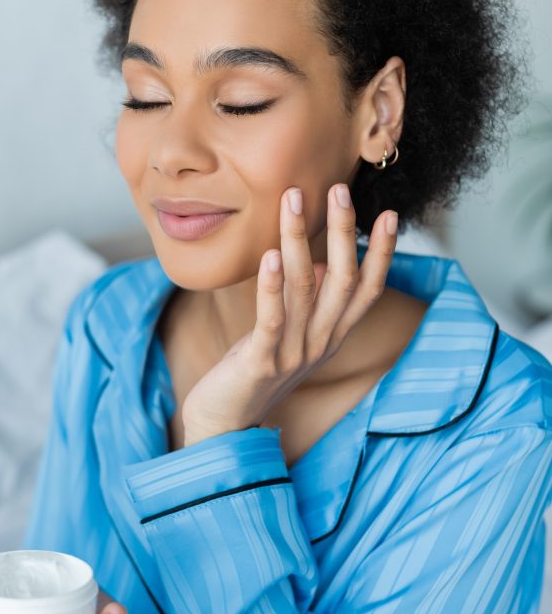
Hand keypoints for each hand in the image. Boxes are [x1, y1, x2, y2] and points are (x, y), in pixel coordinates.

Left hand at [181, 182, 396, 444]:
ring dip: (300, 241)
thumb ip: (310, 302)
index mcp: (331, 335)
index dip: (381, 253)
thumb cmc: (255, 370)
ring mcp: (293, 354)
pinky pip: (271, 318)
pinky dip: (271, 285)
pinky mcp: (261, 362)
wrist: (224, 424)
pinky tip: (270, 254)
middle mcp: (320, 343)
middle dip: (343, 232)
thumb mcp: (291, 333)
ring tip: (293, 201)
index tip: (389, 214)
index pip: (367, 290)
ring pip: (305, 290)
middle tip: (339, 189)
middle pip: (343, 280)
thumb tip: (324, 262)